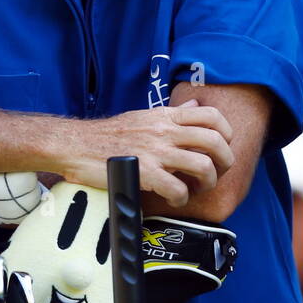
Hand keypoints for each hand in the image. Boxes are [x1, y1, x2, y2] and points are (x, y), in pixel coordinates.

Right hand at [55, 99, 234, 204]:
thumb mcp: (145, 115)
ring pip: (203, 166)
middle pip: (216, 141)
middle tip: (215, 173)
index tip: (222, 147)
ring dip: (207, 182)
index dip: (226, 132)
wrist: (76, 145)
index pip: (211, 116)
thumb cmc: (109, 134)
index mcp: (166, 116)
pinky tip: (175, 199)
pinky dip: (182, 198)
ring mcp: (156, 152)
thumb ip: (173, 113)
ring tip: (197, 188)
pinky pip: (178, 189)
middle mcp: (165, 131)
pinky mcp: (144, 173)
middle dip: (224, 162)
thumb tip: (195, 104)